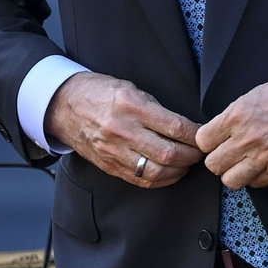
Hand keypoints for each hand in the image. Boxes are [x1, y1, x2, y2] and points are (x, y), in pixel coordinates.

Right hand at [44, 72, 202, 187]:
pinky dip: (161, 180)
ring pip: (156, 171)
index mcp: (130, 105)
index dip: (196, 135)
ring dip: (179, 171)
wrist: (62, 105)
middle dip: (192, 156)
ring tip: (187, 163)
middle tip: (201, 152)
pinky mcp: (109, 165)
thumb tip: (184, 127)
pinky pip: (141, 179)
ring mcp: (114, 151)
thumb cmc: (98, 92)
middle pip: (169, 153)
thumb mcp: (129, 88)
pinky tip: (170, 173)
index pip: (175, 127)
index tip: (204, 135)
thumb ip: (155, 108)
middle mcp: (122, 130)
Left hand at [195, 61, 267, 188]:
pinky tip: (263, 162)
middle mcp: (249, 139)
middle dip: (219, 158)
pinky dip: (256, 176)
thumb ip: (233, 117)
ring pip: (231, 181)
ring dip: (235, 172)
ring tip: (244, 161)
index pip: (203, 142)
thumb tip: (217, 134)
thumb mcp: (254, 95)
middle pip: (213, 165)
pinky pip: (257, 183)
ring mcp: (266, 157)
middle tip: (229, 152)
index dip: (209, 141)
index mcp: (237, 116)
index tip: (215, 140)